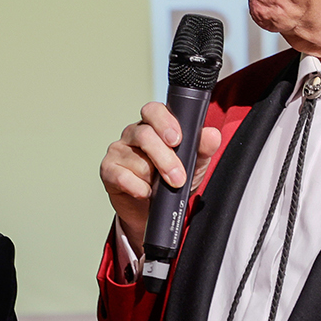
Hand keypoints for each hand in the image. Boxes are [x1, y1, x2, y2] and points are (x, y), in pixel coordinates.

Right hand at [100, 102, 223, 254]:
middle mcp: (133, 134)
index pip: (153, 110)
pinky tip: (145, 192)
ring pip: (137, 160)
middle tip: (178, 178)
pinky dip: (138, 188)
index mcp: (154, 125)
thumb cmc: (170, 181)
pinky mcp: (108, 170)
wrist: (151, 210)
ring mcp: (118, 151)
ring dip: (154, 179)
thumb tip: (212, 135)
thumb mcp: (194, 164)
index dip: (164, 122)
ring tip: (161, 188)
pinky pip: (122, 177)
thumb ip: (203, 148)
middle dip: (165, 159)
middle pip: (144, 135)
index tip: (177, 140)